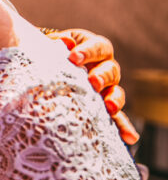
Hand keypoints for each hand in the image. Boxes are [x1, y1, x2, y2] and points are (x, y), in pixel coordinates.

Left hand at [46, 28, 138, 144]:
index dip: (88, 51)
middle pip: (110, 70)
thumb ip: (56, 43)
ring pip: (116, 92)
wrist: (50, 64)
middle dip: (102, 76)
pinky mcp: (105, 105)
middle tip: (93, 82)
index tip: (73, 57)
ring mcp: (107, 87)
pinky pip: (118, 117)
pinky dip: (123, 126)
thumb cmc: (52, 50)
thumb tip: (64, 42)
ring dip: (114, 99)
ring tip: (109, 107)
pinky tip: (129, 138)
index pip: (97, 46)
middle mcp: (105, 66)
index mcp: (94, 47)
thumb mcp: (53, 44)